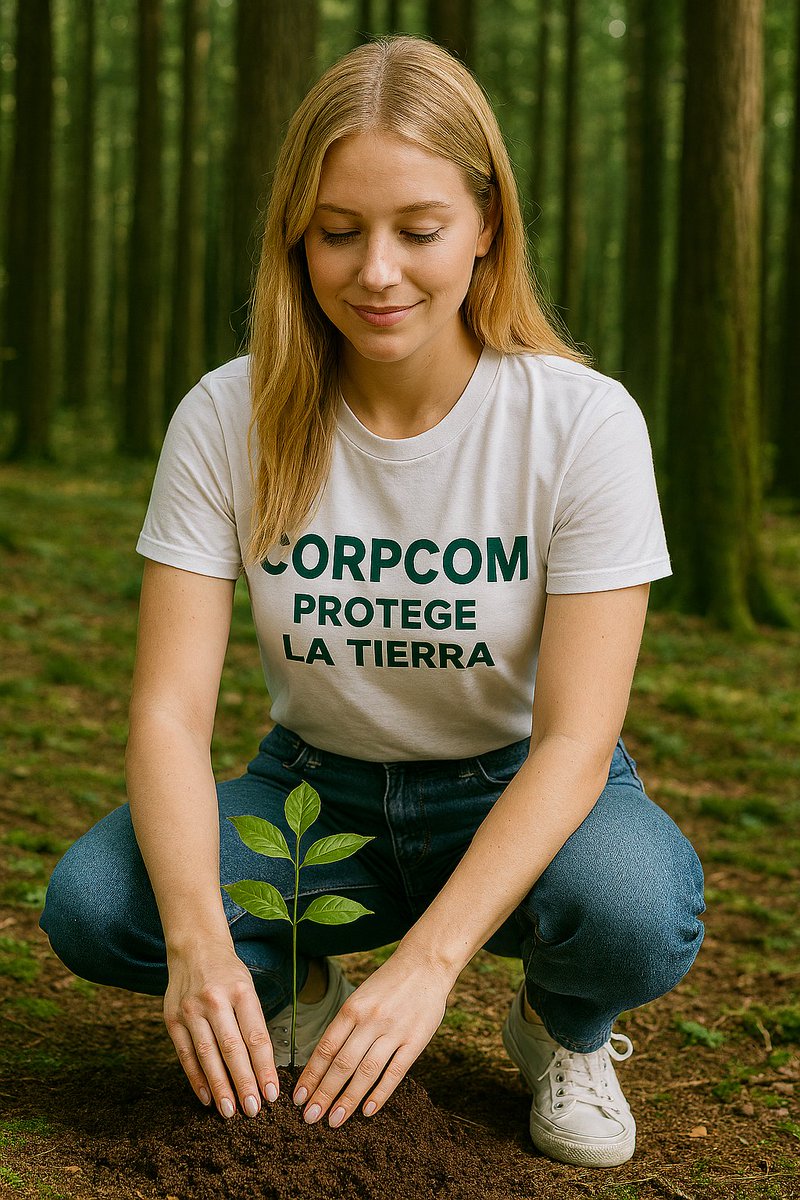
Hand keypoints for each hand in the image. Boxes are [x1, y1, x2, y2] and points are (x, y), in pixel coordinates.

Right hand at [163, 942, 279, 1118]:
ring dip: (220, 1087)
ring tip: (230, 1111)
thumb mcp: (247, 988)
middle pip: (232, 1048)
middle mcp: (214, 1000)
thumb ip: (253, 1023)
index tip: (272, 1094)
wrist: (194, 947)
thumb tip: (263, 1068)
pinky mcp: (172, 1019)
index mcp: (241, 991)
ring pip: (207, 1055)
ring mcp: (190, 1009)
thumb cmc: (228, 973)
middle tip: (253, 1110)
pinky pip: (185, 1055)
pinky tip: (207, 1098)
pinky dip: (196, 1079)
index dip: (264, 1068)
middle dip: (244, 1082)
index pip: (256, 1036)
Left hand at [291, 951, 451, 1128]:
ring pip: (366, 1072)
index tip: (299, 1097)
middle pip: (342, 1063)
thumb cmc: (388, 983)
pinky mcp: (415, 1040)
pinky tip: (368, 1111)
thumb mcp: (360, 996)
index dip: (311, 1075)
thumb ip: (346, 1025)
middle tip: (310, 1117)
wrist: (426, 964)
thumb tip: (324, 1061)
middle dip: (324, 1093)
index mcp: (352, 1008)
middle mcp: (370, 1020)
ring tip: (334, 1120)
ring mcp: (394, 1031)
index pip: (326, 1048)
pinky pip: (395, 1072)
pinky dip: (380, 1093)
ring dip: (348, 1099)